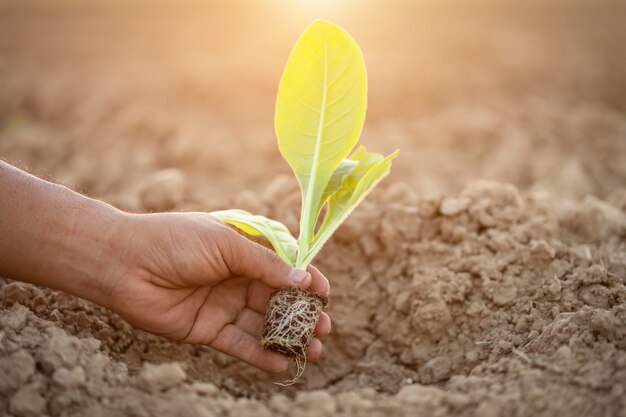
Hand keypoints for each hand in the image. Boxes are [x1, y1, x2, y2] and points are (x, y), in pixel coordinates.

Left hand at [103, 212, 330, 372]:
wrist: (124, 264)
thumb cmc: (175, 242)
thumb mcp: (226, 245)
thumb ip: (265, 265)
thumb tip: (305, 279)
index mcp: (243, 252)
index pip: (284, 268)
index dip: (306, 280)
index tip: (325, 293)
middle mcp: (237, 279)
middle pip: (278, 300)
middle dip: (303, 314)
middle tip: (325, 328)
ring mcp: (224, 306)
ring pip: (263, 325)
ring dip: (289, 338)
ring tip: (314, 350)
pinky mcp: (208, 330)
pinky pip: (240, 344)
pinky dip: (261, 355)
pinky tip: (283, 363)